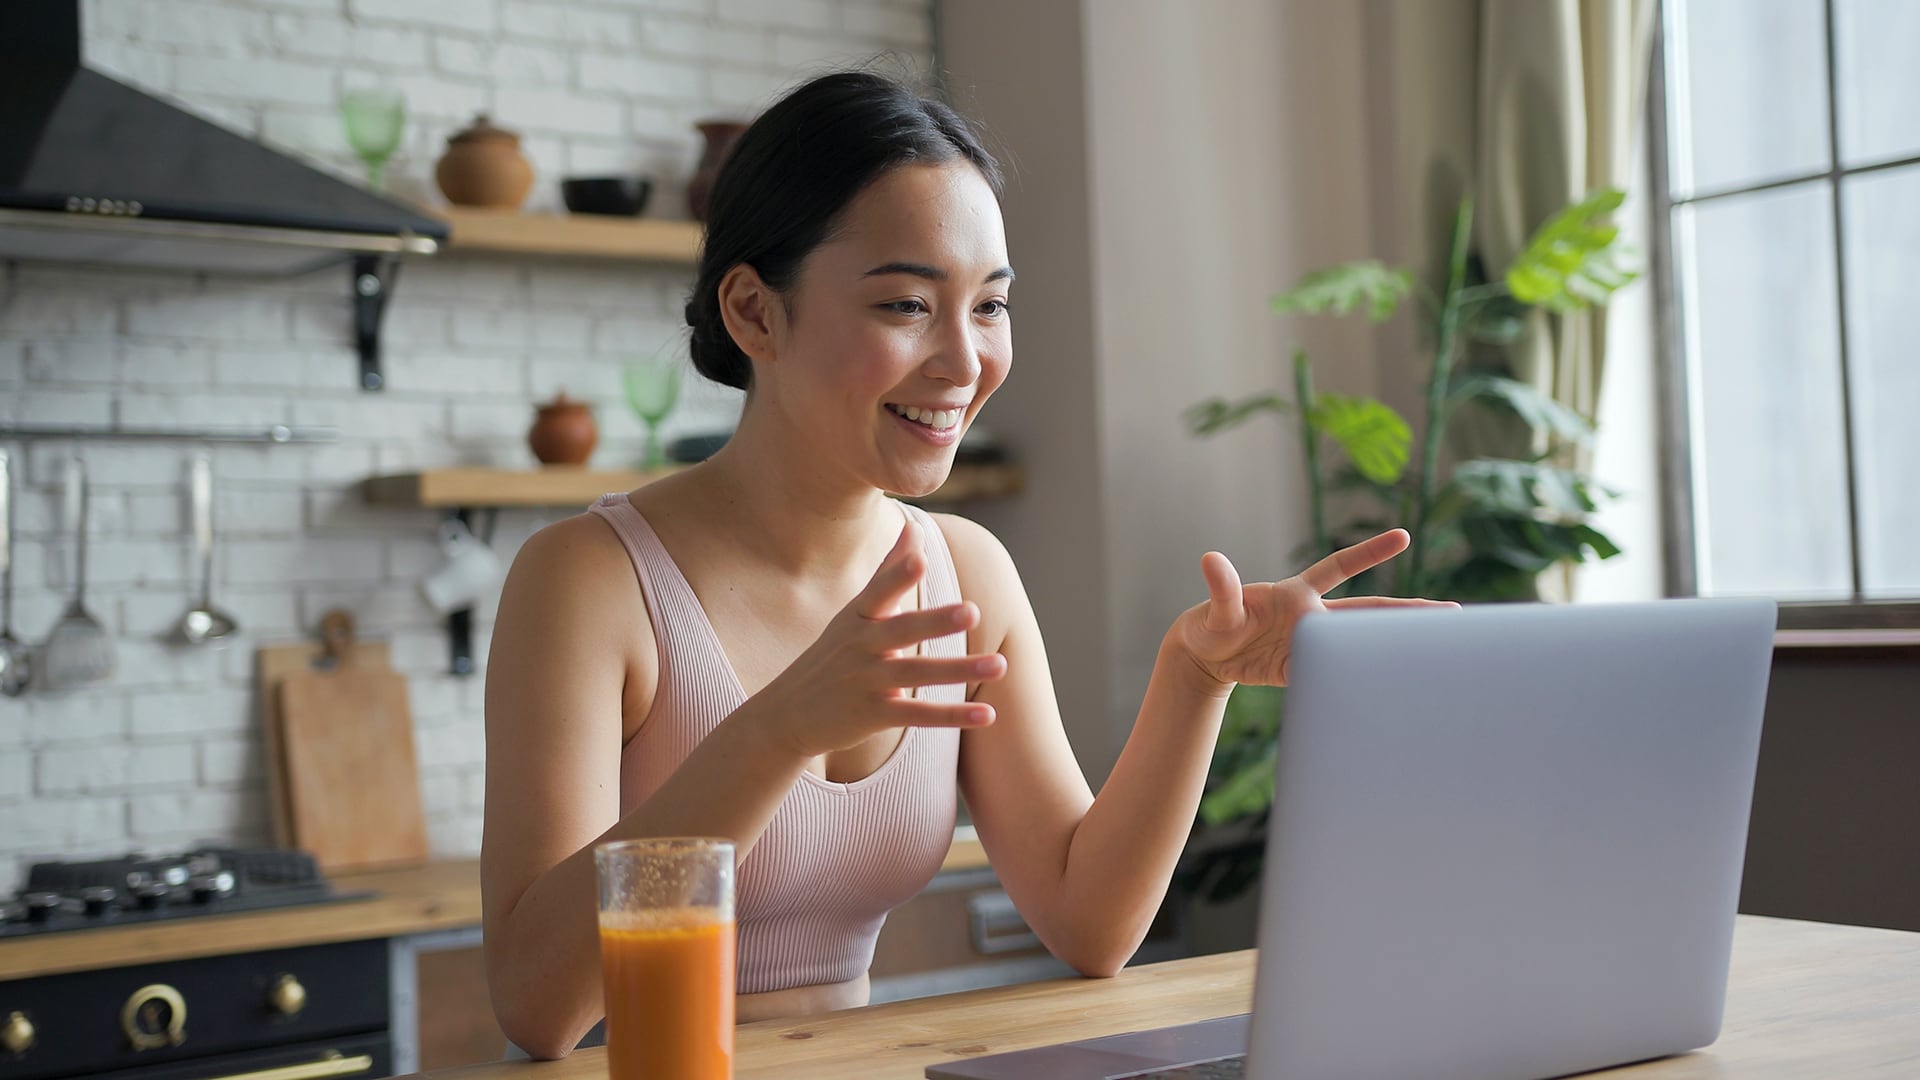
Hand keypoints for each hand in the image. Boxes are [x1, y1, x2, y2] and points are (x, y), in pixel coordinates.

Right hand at [749, 520, 1006, 759]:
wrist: (786, 714)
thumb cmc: (832, 654)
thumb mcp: (854, 612)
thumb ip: (889, 571)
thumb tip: (914, 528)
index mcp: (858, 617)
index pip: (878, 591)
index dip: (897, 574)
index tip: (919, 557)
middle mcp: (860, 646)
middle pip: (901, 631)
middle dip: (936, 621)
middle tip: (973, 611)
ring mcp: (865, 681)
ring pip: (916, 673)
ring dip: (959, 670)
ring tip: (1000, 664)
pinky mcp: (872, 715)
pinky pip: (918, 714)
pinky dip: (952, 715)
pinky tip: (988, 714)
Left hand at [1172, 529, 1457, 689]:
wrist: (1207, 655)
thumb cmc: (1212, 624)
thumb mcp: (1217, 610)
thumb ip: (1222, 589)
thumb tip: (1210, 560)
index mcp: (1297, 595)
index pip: (1339, 568)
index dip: (1370, 553)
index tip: (1404, 537)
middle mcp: (1313, 616)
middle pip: (1370, 613)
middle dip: (1411, 613)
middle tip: (1455, 615)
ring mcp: (1314, 644)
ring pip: (1362, 645)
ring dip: (1396, 647)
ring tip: (1441, 651)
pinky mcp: (1307, 671)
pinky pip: (1340, 676)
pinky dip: (1363, 681)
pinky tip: (1394, 689)